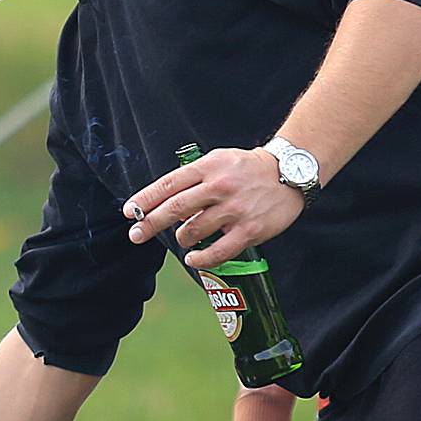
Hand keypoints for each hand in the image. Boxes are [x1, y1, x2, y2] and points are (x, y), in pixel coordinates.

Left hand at [124, 148, 304, 267]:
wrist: (290, 173)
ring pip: (194, 231)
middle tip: (136, 235)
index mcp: (208, 167)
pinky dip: (201, 260)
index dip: (145, 200)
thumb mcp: (219, 161)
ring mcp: (234, 209)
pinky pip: (218, 252)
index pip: (168, 184)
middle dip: (150, 224)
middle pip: (175, 209)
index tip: (130, 212)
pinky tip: (193, 260)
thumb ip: (193, 179)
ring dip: (182, 239)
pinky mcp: (250, 229)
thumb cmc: (248, 169)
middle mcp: (219, 187)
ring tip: (184, 239)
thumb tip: (165, 204)